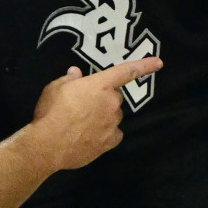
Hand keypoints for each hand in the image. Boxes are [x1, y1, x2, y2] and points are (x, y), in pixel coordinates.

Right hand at [29, 57, 161, 171]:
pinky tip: (91, 135)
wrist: (48, 144)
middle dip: (104, 98)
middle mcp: (111, 103)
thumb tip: (76, 73)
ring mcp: (113, 124)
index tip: (159, 63)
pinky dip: (106, 133)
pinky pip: (114, 134)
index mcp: (100, 85)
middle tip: (85, 104)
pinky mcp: (109, 142)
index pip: (126, 71)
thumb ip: (69, 79)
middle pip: (115, 97)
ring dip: (104, 116)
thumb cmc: (51, 111)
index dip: (144, 65)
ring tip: (83, 122)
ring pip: (114, 116)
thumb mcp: (55, 87)